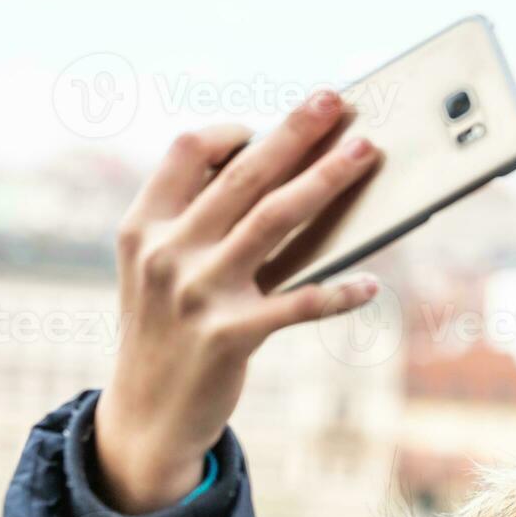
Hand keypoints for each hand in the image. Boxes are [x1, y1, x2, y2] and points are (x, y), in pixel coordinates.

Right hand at [93, 90, 382, 514]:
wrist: (145, 416)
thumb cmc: (169, 328)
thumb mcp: (159, 269)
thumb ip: (198, 222)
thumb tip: (279, 171)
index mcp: (144, 226)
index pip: (186, 152)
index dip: (231, 131)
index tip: (266, 126)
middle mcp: (167, 252)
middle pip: (245, 175)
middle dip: (296, 132)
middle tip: (337, 100)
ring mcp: (198, 293)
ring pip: (276, 220)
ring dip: (328, 181)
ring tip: (366, 153)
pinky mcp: (231, 336)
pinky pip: (300, 303)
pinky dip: (340, 292)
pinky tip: (370, 285)